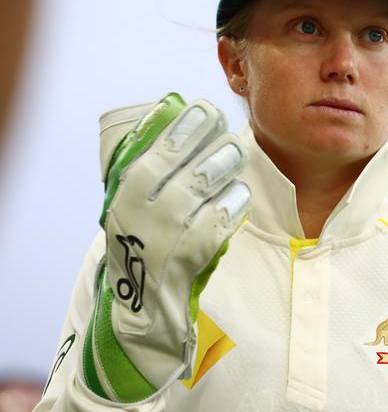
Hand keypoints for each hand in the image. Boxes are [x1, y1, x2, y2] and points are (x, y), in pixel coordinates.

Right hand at [81, 93, 250, 402]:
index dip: (181, 129)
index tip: (204, 109)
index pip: (152, 154)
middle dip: (205, 142)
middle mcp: (138, 214)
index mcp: (122, 194)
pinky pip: (216, 225)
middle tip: (228, 128)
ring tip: (236, 153)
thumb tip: (181, 120)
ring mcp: (162, 239)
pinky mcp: (186, 262)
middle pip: (176, 169)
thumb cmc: (143, 239)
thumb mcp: (134, 203)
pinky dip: (231, 205)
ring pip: (198, 192)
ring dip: (221, 168)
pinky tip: (240, 193)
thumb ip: (150, 168)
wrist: (139, 305)